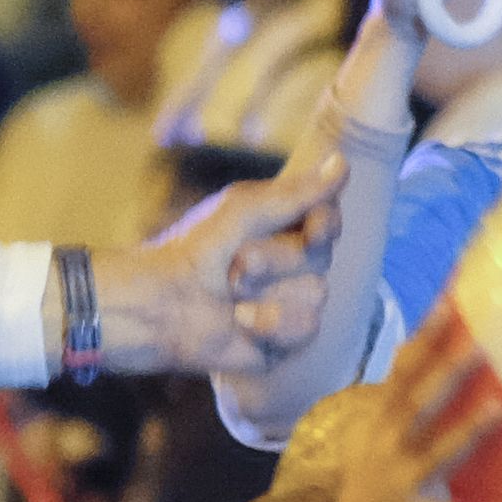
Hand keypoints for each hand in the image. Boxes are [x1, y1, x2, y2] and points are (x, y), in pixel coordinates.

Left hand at [99, 149, 344, 374]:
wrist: (159, 303)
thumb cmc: (194, 248)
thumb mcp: (243, 210)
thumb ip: (296, 192)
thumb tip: (342, 162)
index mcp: (279, 228)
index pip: (327, 219)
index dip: (326, 223)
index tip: (315, 228)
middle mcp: (289, 265)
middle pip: (322, 255)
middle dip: (277, 258)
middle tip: (237, 263)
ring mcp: (287, 302)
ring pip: (318, 292)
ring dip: (270, 290)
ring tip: (231, 294)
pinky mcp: (281, 340)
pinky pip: (307, 327)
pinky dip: (270, 321)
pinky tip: (240, 321)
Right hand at [293, 328, 501, 501]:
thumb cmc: (367, 499)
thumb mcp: (372, 447)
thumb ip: (396, 408)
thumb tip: (414, 356)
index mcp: (378, 430)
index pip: (400, 375)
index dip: (423, 340)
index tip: (448, 303)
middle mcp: (385, 453)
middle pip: (415, 406)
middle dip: (444, 373)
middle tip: (480, 344)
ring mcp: (399, 490)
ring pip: (435, 455)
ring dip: (466, 431)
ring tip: (499, 409)